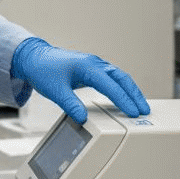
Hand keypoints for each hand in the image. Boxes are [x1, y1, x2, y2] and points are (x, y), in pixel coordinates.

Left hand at [10, 37, 149, 122]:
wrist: (35, 59)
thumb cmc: (44, 71)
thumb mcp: (55, 90)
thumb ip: (70, 104)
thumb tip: (83, 119)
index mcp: (88, 67)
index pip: (111, 85)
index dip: (124, 100)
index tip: (133, 113)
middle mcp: (95, 64)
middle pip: (122, 78)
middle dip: (135, 94)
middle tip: (144, 110)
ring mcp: (95, 65)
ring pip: (119, 77)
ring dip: (130, 90)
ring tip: (140, 105)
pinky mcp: (92, 69)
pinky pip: (112, 78)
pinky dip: (122, 87)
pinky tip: (124, 96)